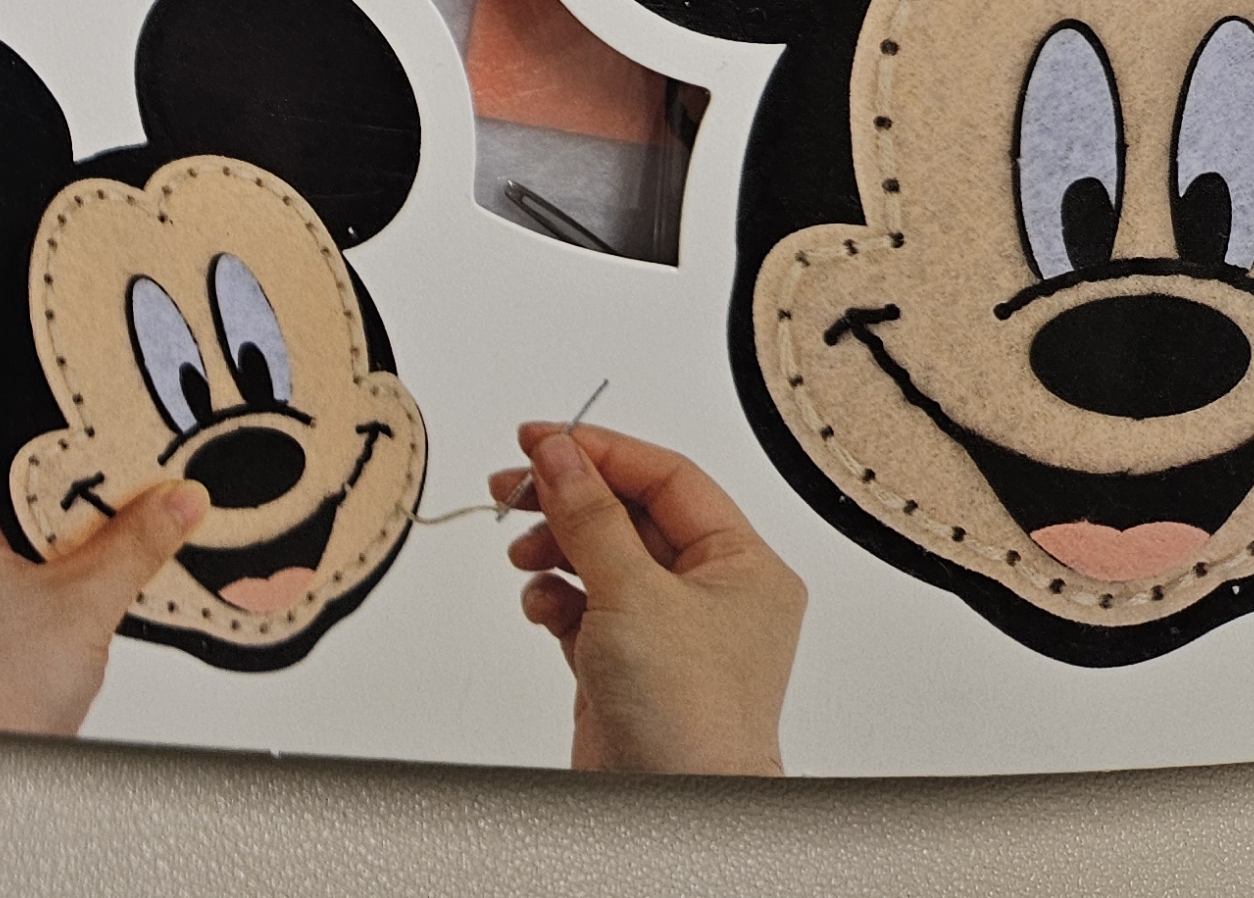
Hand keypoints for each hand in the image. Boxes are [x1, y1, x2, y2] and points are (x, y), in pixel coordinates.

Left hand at [0, 442, 204, 737]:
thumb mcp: (82, 609)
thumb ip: (137, 545)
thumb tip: (180, 499)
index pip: (14, 432)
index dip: (78, 428)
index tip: (133, 427)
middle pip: (22, 478)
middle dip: (88, 486)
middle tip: (150, 481)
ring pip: (22, 524)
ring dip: (77, 532)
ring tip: (135, 530)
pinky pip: (13, 561)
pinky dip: (57, 565)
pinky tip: (101, 578)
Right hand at [494, 421, 803, 775]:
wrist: (671, 815)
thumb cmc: (688, 716)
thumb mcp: (633, 592)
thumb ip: (589, 511)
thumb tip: (559, 449)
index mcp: (744, 565)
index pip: (669, 477)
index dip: (601, 451)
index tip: (540, 438)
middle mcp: (713, 594)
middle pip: (629, 514)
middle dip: (567, 501)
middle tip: (510, 487)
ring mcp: (670, 631)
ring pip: (602, 557)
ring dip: (555, 548)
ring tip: (524, 556)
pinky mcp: (630, 664)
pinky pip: (586, 605)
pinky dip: (556, 598)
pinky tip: (541, 606)